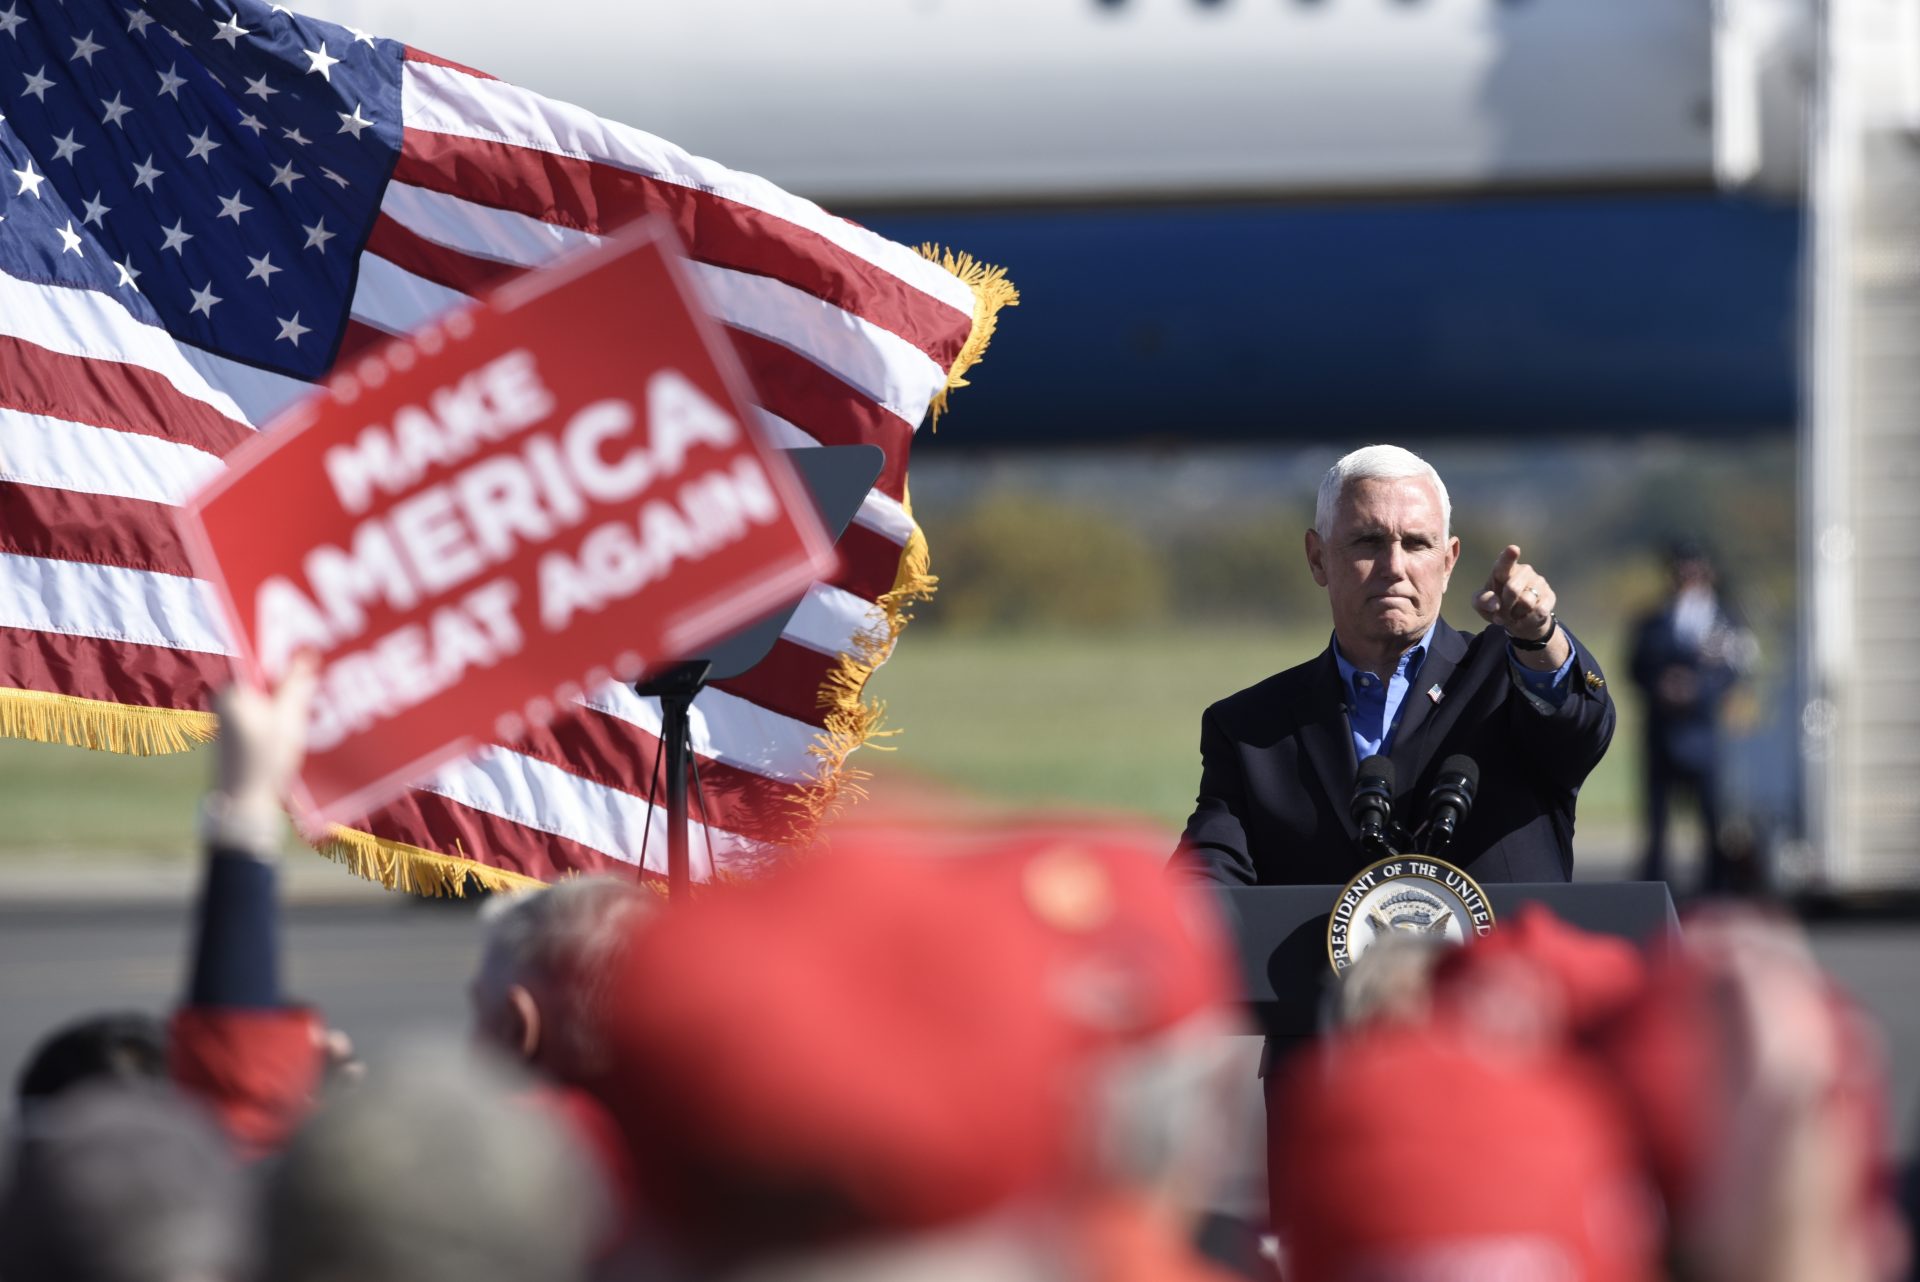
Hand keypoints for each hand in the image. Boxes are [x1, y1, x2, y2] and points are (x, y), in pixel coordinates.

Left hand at [212, 654, 318, 814]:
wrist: (243, 804)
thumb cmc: (262, 762)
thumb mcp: (287, 720)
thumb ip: (296, 684)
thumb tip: (306, 650)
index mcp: (232, 691)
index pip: (264, 659)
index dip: (291, 655)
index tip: (315, 655)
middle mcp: (227, 700)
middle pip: (268, 679)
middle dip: (295, 680)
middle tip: (322, 681)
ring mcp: (231, 718)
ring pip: (269, 697)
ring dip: (292, 699)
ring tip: (316, 704)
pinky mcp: (239, 733)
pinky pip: (266, 713)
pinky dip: (283, 715)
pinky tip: (303, 724)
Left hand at [1473, 545, 1556, 642]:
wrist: (1519, 620)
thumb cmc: (1497, 606)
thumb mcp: (1481, 604)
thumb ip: (1482, 601)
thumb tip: (1495, 604)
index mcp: (1503, 569)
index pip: (1505, 561)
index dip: (1509, 556)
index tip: (1513, 550)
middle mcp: (1523, 571)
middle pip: (1512, 590)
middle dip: (1504, 606)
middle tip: (1501, 612)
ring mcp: (1539, 582)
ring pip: (1526, 603)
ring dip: (1516, 615)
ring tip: (1514, 614)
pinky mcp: (1550, 595)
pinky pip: (1539, 611)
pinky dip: (1528, 620)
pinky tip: (1526, 618)